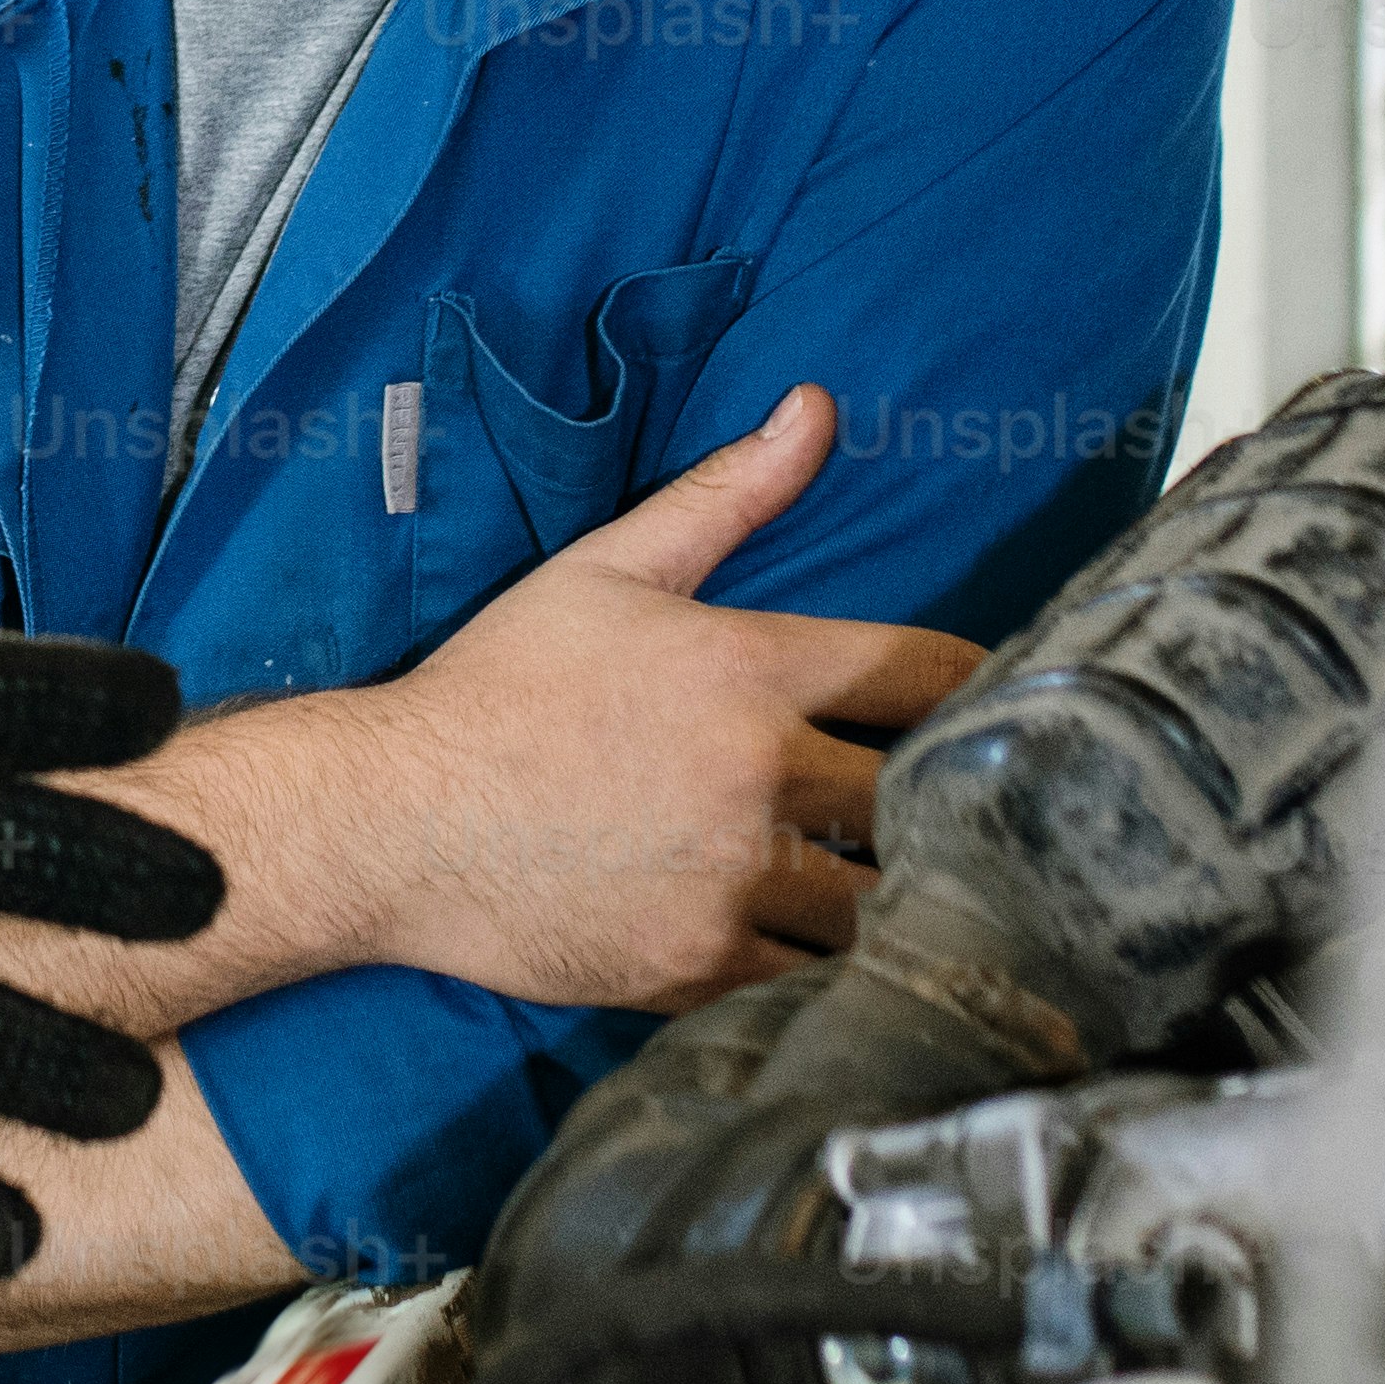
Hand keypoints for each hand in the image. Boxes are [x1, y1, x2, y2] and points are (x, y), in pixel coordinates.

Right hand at [243, 385, 975, 1010]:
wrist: (391, 820)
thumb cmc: (499, 687)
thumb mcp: (609, 568)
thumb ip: (728, 493)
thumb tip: (816, 406)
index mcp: (753, 667)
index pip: (933, 674)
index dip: (981, 690)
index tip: (993, 708)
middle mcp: (759, 773)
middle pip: (924, 799)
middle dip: (938, 803)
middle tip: (945, 808)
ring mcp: (732, 880)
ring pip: (882, 903)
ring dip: (892, 894)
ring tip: (887, 884)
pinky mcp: (700, 967)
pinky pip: (811, 977)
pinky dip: (823, 965)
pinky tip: (814, 943)